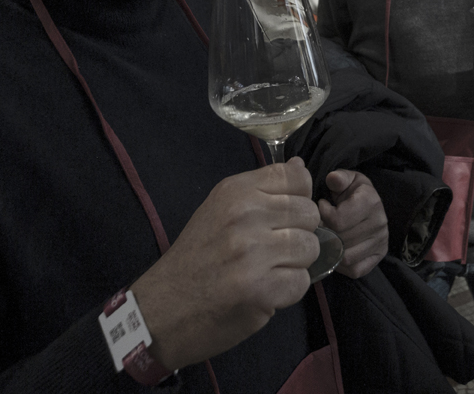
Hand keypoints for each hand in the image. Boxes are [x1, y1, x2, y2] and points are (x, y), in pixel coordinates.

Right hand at [130, 157, 320, 369]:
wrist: (163, 308)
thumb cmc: (196, 257)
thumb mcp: (220, 209)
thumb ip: (262, 190)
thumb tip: (301, 166)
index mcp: (235, 191)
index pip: (296, 177)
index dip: (300, 197)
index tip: (284, 215)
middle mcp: (245, 215)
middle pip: (309, 213)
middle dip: (299, 233)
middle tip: (273, 250)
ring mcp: (253, 252)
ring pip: (310, 247)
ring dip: (296, 263)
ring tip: (269, 270)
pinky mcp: (261, 289)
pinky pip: (302, 282)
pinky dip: (289, 290)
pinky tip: (266, 290)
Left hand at [318, 170, 386, 278]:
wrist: (370, 202)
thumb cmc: (353, 191)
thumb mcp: (347, 179)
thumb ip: (338, 178)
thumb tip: (332, 178)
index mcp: (371, 202)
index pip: (338, 221)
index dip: (323, 215)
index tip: (322, 206)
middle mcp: (379, 223)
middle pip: (340, 241)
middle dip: (325, 234)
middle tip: (320, 226)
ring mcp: (380, 242)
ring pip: (346, 258)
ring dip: (331, 251)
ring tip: (327, 238)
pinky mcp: (379, 256)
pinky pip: (355, 270)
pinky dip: (341, 266)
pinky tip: (335, 251)